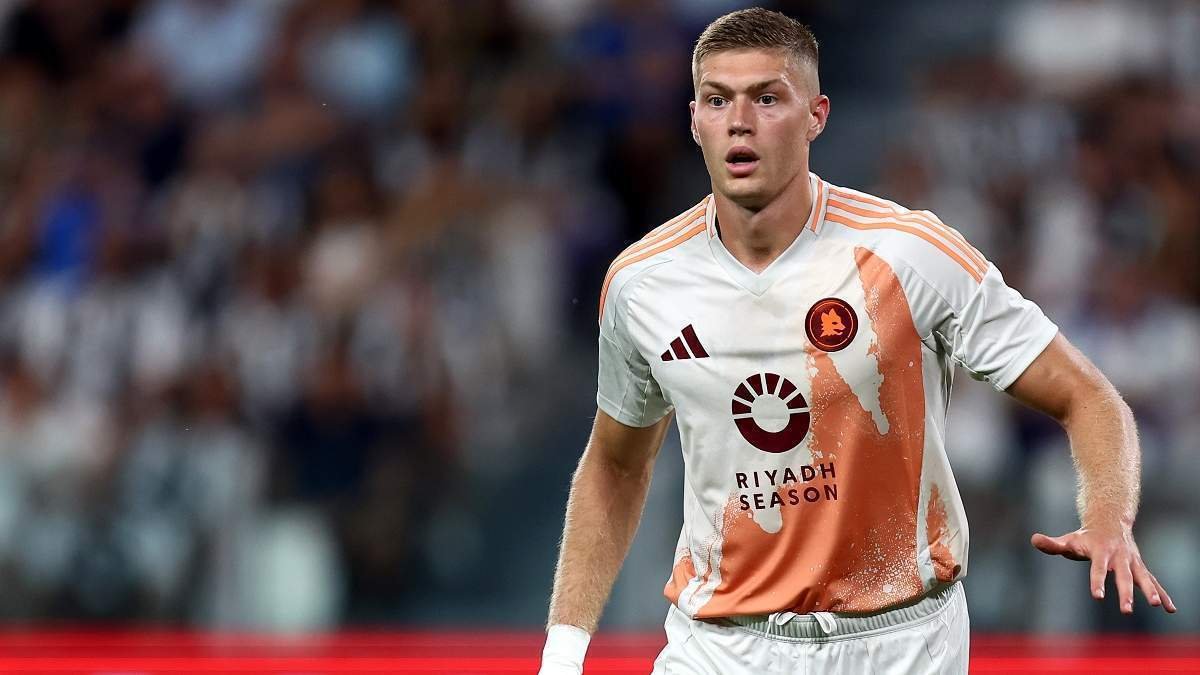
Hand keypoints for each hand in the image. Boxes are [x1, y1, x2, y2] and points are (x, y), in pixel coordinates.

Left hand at [1031, 527, 1176, 614]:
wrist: (1110, 521)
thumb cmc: (1086, 536)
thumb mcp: (1069, 540)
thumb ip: (1052, 544)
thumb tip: (1034, 539)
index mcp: (1101, 551)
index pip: (1098, 568)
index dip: (1097, 581)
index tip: (1097, 596)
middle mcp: (1120, 557)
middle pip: (1123, 576)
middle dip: (1126, 593)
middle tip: (1126, 610)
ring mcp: (1133, 562)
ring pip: (1144, 578)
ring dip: (1151, 591)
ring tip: (1159, 606)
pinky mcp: (1140, 568)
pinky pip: (1154, 582)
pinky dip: (1164, 594)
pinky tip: (1172, 609)